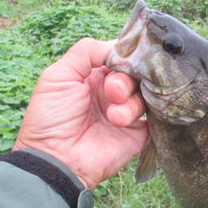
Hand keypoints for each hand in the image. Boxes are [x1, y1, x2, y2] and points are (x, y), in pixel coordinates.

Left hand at [13, 38, 147, 188]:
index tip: (122, 63)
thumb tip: (118, 47)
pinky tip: (131, 120)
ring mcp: (126, 115)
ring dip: (130, 103)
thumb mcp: (58, 75)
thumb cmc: (51, 118)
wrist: (57, 160)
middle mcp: (112, 94)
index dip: (124, 59)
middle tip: (113, 93)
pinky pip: (156, 119)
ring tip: (113, 118)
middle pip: (135, 75)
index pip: (120, 59)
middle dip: (124, 81)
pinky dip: (152, 115)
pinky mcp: (138, 134)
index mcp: (94, 78)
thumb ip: (86, 52)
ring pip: (145, 95)